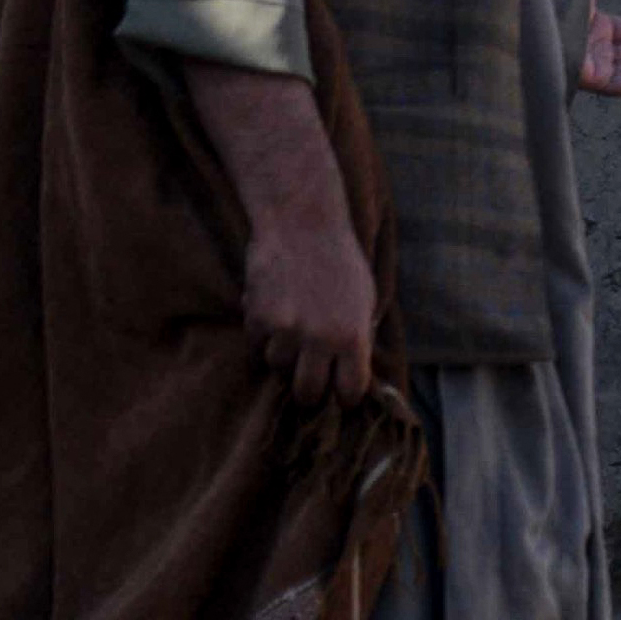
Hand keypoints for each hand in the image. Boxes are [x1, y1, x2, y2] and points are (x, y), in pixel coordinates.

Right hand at [240, 204, 378, 404]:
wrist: (302, 223)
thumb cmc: (340, 260)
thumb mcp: (364, 299)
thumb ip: (358, 336)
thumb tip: (354, 373)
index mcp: (353, 337)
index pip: (349, 391)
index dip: (345, 396)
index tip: (341, 394)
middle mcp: (319, 339)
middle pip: (307, 392)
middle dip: (309, 391)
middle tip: (308, 382)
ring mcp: (285, 330)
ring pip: (277, 368)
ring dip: (283, 357)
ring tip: (290, 335)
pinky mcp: (257, 317)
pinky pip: (256, 344)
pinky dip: (262, 335)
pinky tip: (272, 315)